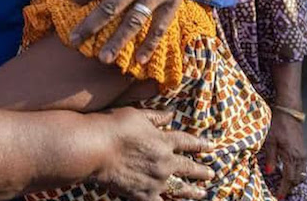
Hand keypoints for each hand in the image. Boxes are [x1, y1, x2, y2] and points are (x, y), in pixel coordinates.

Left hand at [68, 0, 205, 64]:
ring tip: (103, 59)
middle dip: (90, 26)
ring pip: (134, 21)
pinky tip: (139, 60)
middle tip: (74, 42)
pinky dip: (150, 44)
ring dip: (118, 41)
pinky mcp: (173, 2)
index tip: (71, 9)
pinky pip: (159, 27)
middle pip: (110, 7)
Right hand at [96, 108, 212, 200]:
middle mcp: (165, 162)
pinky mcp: (144, 195)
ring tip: (201, 193)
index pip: (187, 142)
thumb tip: (171, 114)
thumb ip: (155, 117)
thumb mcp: (136, 114)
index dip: (200, 144)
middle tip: (211, 174)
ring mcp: (156, 181)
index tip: (210, 147)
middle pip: (188, 167)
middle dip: (201, 171)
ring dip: (192, 191)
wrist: (95, 148)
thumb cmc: (112, 127)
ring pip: (180, 188)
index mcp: (163, 140)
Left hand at [264, 109, 306, 198]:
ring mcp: (303, 153)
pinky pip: (302, 167)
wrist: (289, 112)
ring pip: (301, 173)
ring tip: (285, 187)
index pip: (289, 178)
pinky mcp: (303, 150)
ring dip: (293, 181)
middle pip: (296, 178)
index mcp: (291, 155)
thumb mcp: (270, 140)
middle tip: (281, 193)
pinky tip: (290, 174)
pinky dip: (296, 173)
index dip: (284, 189)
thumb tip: (269, 172)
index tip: (279, 197)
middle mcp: (300, 156)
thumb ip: (271, 157)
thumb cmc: (277, 125)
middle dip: (289, 187)